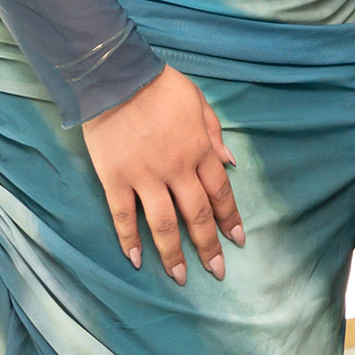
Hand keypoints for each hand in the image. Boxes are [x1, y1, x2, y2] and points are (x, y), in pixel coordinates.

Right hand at [83, 64, 242, 282]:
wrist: (115, 77)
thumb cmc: (159, 85)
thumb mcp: (198, 101)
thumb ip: (214, 133)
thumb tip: (230, 162)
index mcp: (199, 149)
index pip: (220, 192)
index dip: (230, 218)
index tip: (238, 239)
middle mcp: (176, 168)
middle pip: (197, 214)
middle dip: (209, 245)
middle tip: (217, 271)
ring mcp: (144, 176)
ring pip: (164, 223)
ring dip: (174, 253)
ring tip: (181, 277)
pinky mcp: (115, 179)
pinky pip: (124, 216)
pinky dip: (130, 239)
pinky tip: (137, 259)